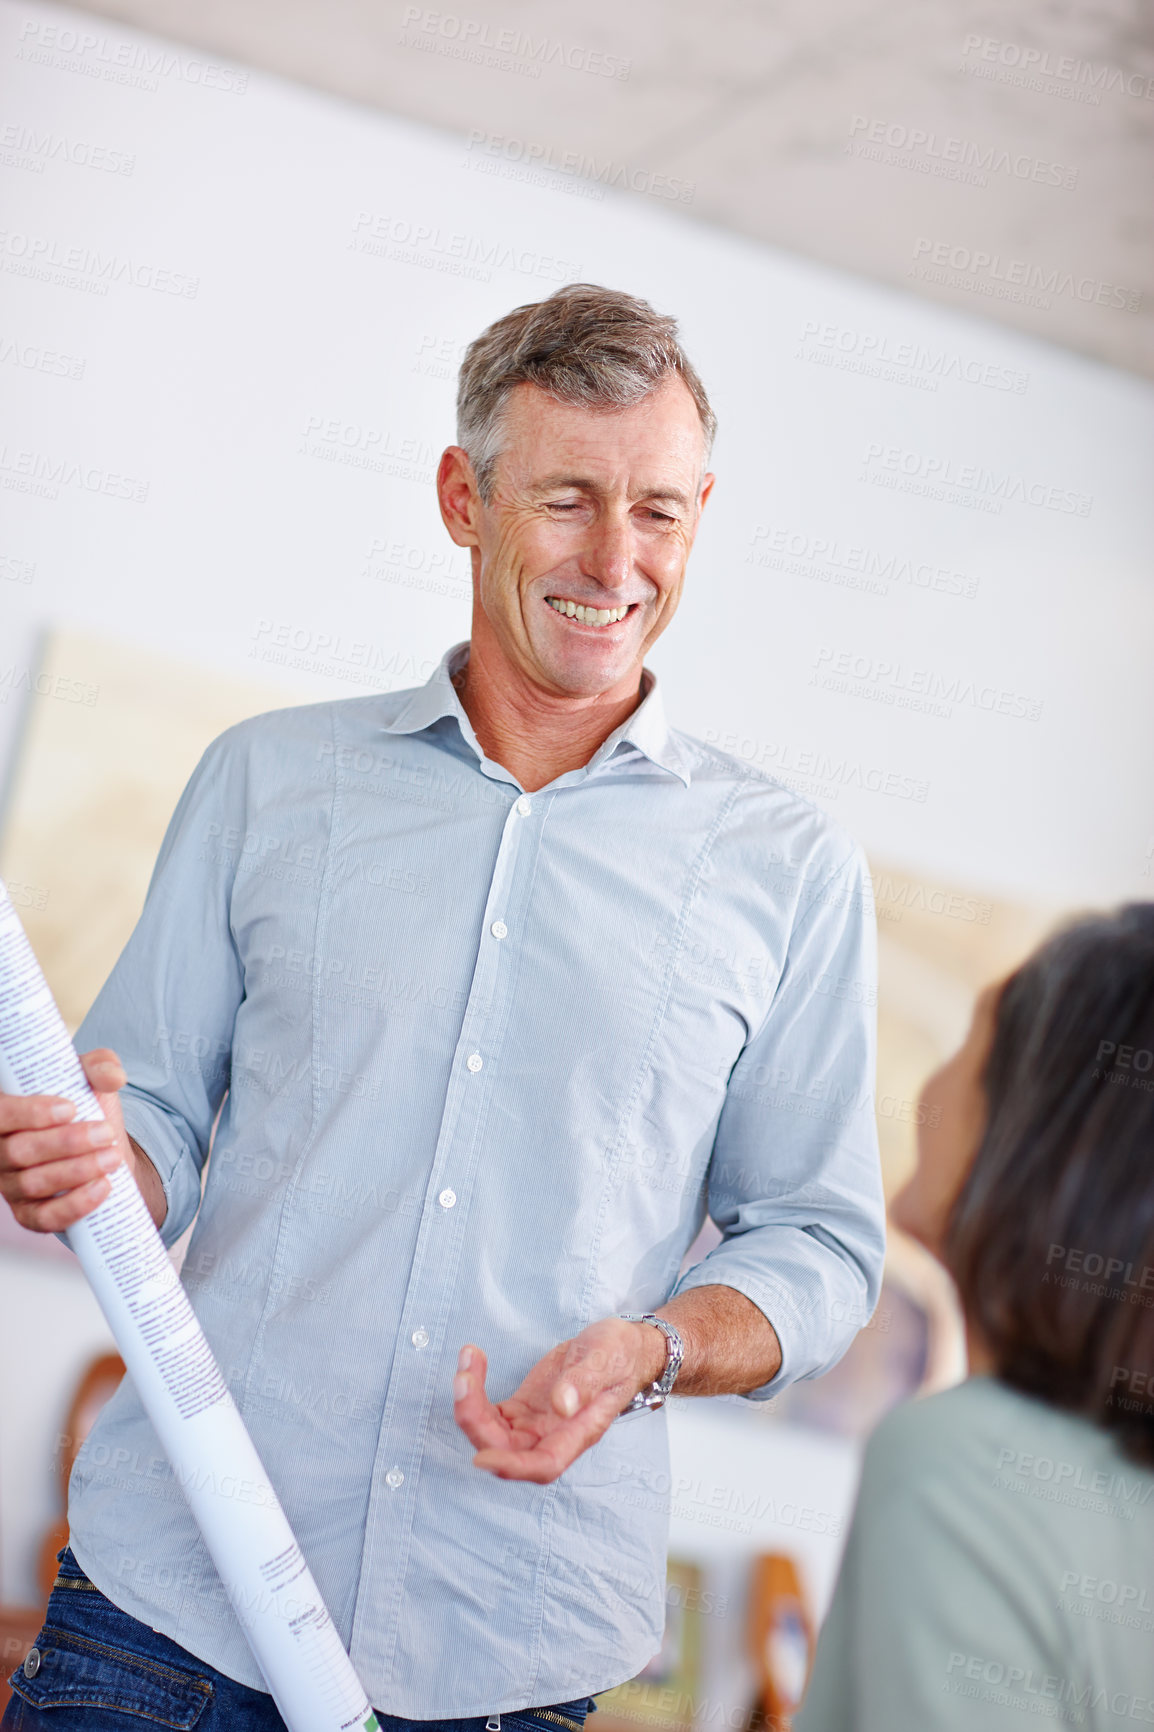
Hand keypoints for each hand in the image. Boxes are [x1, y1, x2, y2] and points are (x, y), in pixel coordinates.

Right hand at [0, 1048, 145, 1232]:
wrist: (101, 1148)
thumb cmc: (84, 1109)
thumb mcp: (89, 1080)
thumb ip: (99, 1066)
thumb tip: (113, 1075)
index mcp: (4, 1113)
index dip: (29, 1113)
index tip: (71, 1108)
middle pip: (18, 1151)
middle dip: (66, 1143)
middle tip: (104, 1133)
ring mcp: (10, 1185)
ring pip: (33, 1183)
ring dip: (77, 1171)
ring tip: (112, 1156)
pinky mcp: (29, 1214)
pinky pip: (43, 1218)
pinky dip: (74, 1205)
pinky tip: (103, 1187)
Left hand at [453, 1317, 665, 1483]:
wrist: (621, 1347)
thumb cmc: (621, 1356)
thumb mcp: (607, 1360)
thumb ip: (584, 1383)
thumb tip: (562, 1405)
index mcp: (578, 1431)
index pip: (544, 1464)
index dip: (512, 1467)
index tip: (483, 1457)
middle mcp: (553, 1435)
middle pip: (507, 1450)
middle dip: (476, 1423)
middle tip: (464, 1379)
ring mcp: (536, 1424)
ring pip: (492, 1432)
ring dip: (470, 1404)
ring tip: (468, 1362)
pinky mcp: (524, 1408)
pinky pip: (491, 1412)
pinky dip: (475, 1390)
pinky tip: (473, 1360)